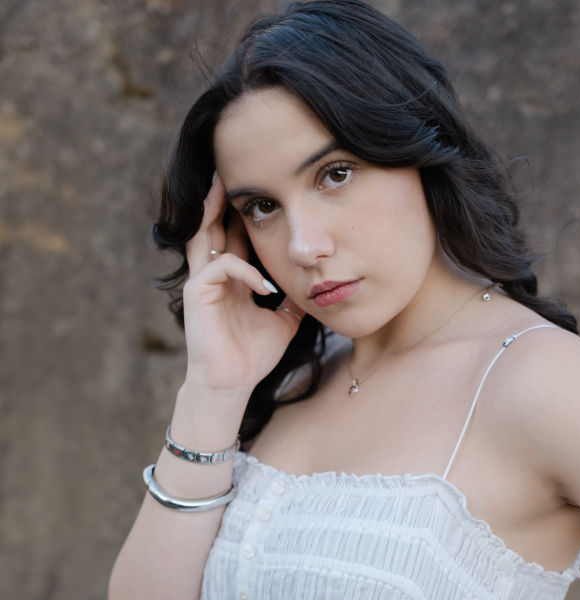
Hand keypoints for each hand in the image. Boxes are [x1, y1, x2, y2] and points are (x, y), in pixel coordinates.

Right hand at [182, 174, 303, 392]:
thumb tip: (317, 283)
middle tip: (233, 169)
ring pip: (203, 234)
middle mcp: (213, 275)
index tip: (262, 192)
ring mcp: (202, 282)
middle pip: (212, 225)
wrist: (232, 384)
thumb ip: (294, 299)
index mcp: (232, 278)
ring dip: (212, 209)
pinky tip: (266, 287)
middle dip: (221, 197)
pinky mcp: (196, 294)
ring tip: (224, 187)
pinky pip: (220, 267)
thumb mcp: (284, 321)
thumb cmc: (253, 356)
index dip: (245, 214)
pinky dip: (246, 272)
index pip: (235, 236)